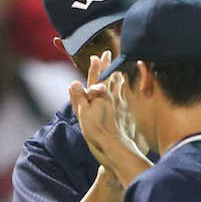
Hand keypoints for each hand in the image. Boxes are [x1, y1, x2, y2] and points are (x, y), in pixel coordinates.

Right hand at [68, 50, 139, 172]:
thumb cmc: (97, 132)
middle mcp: (110, 97)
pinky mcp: (126, 112)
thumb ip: (78, 98)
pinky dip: (123, 89)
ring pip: (118, 85)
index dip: (96, 67)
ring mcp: (120, 103)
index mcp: (98, 96)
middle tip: (108, 54)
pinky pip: (124, 95)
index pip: (96, 77)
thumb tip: (74, 82)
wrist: (114, 147)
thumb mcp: (83, 115)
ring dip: (117, 75)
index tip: (97, 56)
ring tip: (117, 68)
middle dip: (108, 66)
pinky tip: (124, 89)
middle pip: (109, 77)